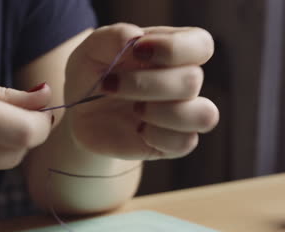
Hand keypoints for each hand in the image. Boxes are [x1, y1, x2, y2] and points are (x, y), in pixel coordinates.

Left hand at [65, 23, 218, 159]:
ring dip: (163, 113)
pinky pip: (186, 142)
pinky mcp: (174, 142)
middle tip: (111, 85)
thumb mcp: (91, 51)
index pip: (200, 44)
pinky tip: (138, 130)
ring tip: (135, 111)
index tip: (137, 51)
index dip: (174, 48)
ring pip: (204, 115)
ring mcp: (182, 113)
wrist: (80, 114)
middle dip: (145, 84)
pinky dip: (158, 137)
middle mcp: (183, 82)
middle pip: (193, 80)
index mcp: (172, 52)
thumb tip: (134, 37)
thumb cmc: (93, 75)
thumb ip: (111, 38)